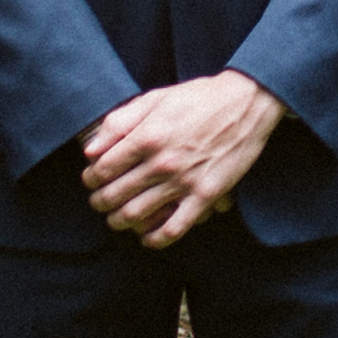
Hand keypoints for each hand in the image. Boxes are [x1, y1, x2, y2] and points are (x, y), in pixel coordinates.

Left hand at [77, 70, 289, 246]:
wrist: (247, 102)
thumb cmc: (199, 97)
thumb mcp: (156, 98)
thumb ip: (120, 122)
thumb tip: (89, 149)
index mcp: (147, 136)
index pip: (102, 170)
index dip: (90, 179)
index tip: (91, 180)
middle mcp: (162, 162)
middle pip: (114, 195)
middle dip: (99, 202)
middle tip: (99, 202)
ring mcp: (184, 182)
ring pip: (136, 215)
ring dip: (118, 221)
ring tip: (117, 219)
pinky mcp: (206, 196)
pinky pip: (174, 229)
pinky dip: (155, 239)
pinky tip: (147, 237)